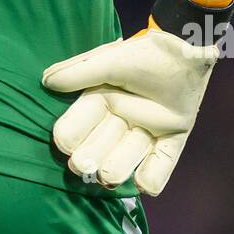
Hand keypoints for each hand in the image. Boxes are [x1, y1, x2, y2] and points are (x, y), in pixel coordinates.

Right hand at [41, 26, 217, 194]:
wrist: (185, 49)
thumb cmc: (142, 53)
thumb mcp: (109, 59)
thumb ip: (80, 71)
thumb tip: (47, 81)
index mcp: (100, 102)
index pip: (79, 123)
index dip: (70, 134)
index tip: (63, 143)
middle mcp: (120, 121)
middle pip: (100, 147)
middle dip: (91, 156)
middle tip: (84, 165)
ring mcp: (147, 131)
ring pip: (128, 158)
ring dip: (118, 167)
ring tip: (108, 175)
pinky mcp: (173, 138)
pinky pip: (162, 163)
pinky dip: (154, 178)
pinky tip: (145, 184)